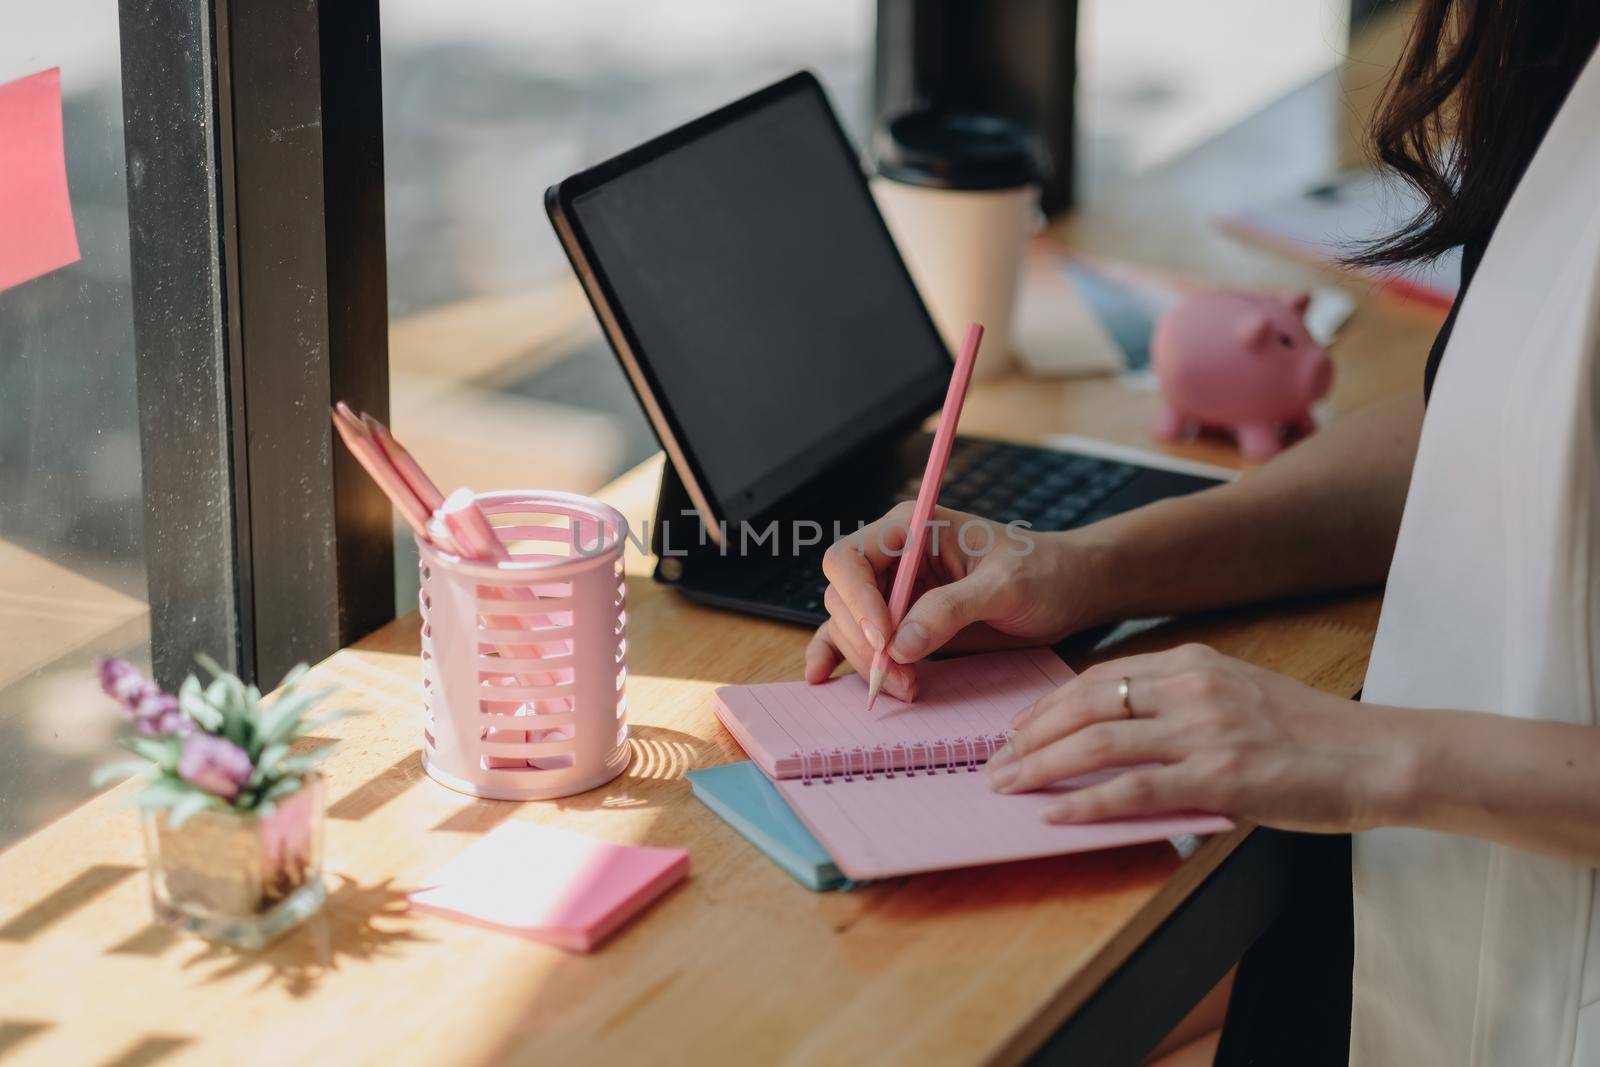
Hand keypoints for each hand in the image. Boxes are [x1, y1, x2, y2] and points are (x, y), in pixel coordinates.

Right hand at [804, 503, 1106, 700]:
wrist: (1070, 590)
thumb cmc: (1045, 571)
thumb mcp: (1006, 585)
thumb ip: (951, 609)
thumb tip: (901, 645)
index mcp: (910, 530)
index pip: (851, 559)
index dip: (856, 599)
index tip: (882, 639)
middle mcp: (894, 558)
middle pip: (843, 598)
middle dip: (865, 643)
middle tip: (901, 679)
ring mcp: (895, 592)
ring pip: (848, 625)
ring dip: (865, 661)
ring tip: (903, 689)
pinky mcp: (903, 623)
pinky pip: (858, 638)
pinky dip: (840, 656)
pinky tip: (824, 676)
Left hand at [985, 644, 1407, 832]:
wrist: (1381, 756)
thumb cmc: (1316, 736)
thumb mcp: (1243, 698)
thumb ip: (1188, 707)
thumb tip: (1131, 734)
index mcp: (1195, 663)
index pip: (1100, 677)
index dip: (1050, 705)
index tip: (1018, 729)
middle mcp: (1191, 688)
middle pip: (1085, 705)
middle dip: (1030, 737)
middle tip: (994, 763)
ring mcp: (1203, 730)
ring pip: (1096, 743)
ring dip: (1040, 767)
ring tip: (1007, 788)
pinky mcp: (1219, 775)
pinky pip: (1132, 788)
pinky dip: (1083, 803)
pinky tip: (1052, 816)